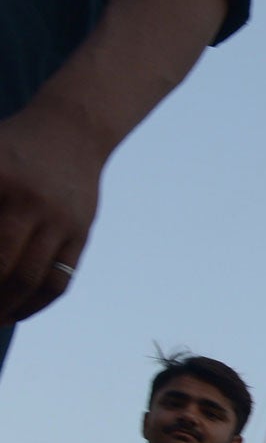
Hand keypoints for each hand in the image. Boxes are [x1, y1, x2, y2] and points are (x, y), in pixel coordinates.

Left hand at [0, 99, 104, 323]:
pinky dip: (37, 302)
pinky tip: (16, 311)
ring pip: (32, 279)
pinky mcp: (80, 234)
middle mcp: (30, 203)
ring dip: (9, 306)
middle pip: (4, 265)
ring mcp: (60, 221)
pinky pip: (59, 279)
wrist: (72, 131)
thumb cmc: (11, 148)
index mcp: (0, 182)